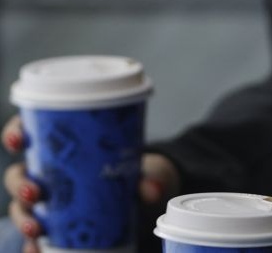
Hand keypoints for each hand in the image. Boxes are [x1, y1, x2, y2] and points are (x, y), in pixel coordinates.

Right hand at [3, 115, 181, 249]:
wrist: (129, 193)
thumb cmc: (120, 168)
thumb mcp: (132, 167)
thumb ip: (141, 179)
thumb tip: (154, 190)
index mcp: (57, 145)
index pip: (26, 132)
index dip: (15, 132)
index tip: (18, 138)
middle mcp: (43, 172)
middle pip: (17, 176)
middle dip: (20, 184)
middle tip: (34, 192)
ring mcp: (43, 199)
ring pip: (20, 207)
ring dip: (23, 218)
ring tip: (37, 227)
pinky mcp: (48, 224)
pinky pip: (31, 237)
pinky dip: (31, 245)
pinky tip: (36, 250)